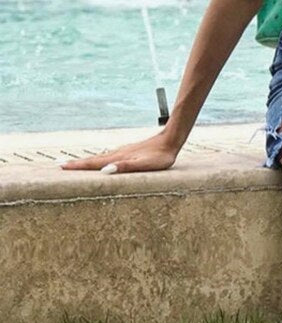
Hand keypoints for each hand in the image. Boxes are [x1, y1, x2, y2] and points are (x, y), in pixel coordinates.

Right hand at [60, 131, 179, 173]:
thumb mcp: (145, 165)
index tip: (62, 167)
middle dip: (77, 164)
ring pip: (100, 157)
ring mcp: (122, 152)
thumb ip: (126, 167)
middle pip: (94, 159)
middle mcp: (118, 153)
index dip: (78, 166)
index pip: (94, 163)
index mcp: (119, 158)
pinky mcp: (128, 152)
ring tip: (75, 166)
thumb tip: (106, 171)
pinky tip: (100, 163)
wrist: (170, 141)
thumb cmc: (160, 157)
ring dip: (87, 162)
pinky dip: (99, 160)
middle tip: (60, 166)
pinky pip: (109, 157)